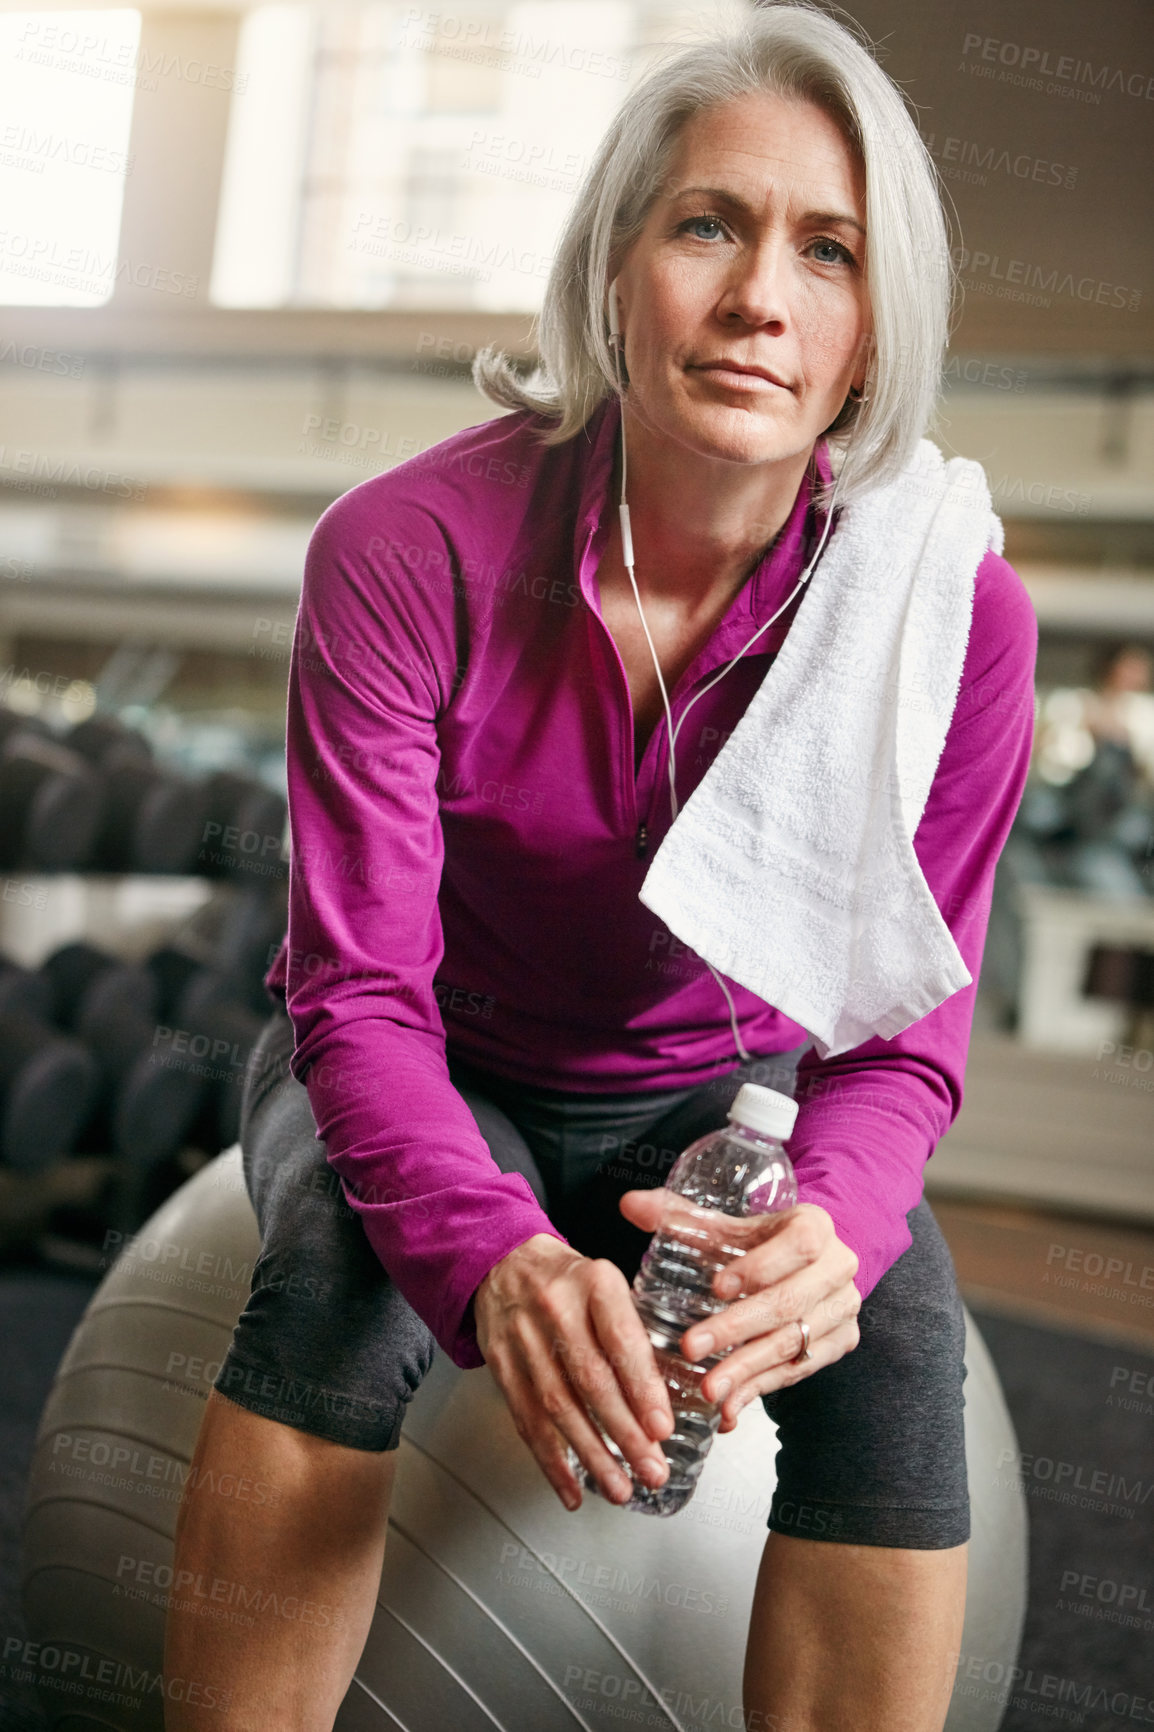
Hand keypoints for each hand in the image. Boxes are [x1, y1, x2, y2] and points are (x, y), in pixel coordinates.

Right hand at [473, 1234, 673, 1509]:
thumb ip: (634, 1331)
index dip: (642, 1387)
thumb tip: (670, 1398)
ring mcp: (523, 1338)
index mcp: (594, 1282)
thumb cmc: (570, 1280)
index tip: (662, 1427)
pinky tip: (572, 1490)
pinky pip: (526, 1420)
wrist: (503, 1262)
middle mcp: (556, 1308)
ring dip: (592, 1455)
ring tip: (621, 1488)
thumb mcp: (607, 1284)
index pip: (621, 1339)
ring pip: (558, 1407)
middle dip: (625, 1433)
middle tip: (653, 1470)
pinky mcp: (501, 1365)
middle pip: (591, 1380)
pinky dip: (551, 1461)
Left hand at [617, 1193, 860, 1432]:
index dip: (760, 1266)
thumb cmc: (762, 1242)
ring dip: (748, 1370)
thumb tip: (629, 1204)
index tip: (717, 1288)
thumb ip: (680, 1216)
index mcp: (815, 1227)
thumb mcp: (729, 1226)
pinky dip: (761, 1390)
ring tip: (707, 1389)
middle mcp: (838, 1268)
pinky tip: (729, 1407)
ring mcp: (842, 1310)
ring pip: (794, 1344)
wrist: (810, 1263)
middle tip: (691, 1347)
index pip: (798, 1244)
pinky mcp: (841, 1343)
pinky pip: (799, 1371)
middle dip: (737, 1329)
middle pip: (789, 1303)